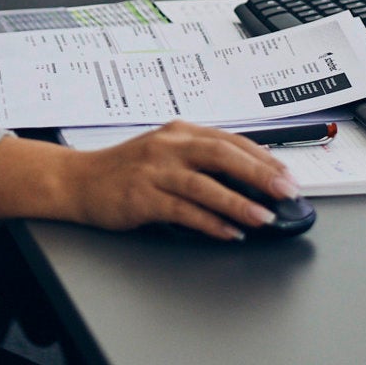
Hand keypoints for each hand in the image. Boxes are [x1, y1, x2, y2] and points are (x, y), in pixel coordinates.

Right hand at [64, 121, 297, 239]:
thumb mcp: (165, 152)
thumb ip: (200, 159)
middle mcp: (167, 146)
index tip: (287, 175)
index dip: (262, 158)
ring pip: (203, 184)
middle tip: (286, 192)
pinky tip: (228, 232)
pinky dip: (209, 222)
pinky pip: (182, 210)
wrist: (78, 180)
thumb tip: (249, 179)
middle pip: (221, 155)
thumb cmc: (125, 169)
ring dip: (237, 202)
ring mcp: (153, 171)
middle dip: (258, 174)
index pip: (230, 140)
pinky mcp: (141, 197)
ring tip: (263, 218)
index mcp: (178, 132)